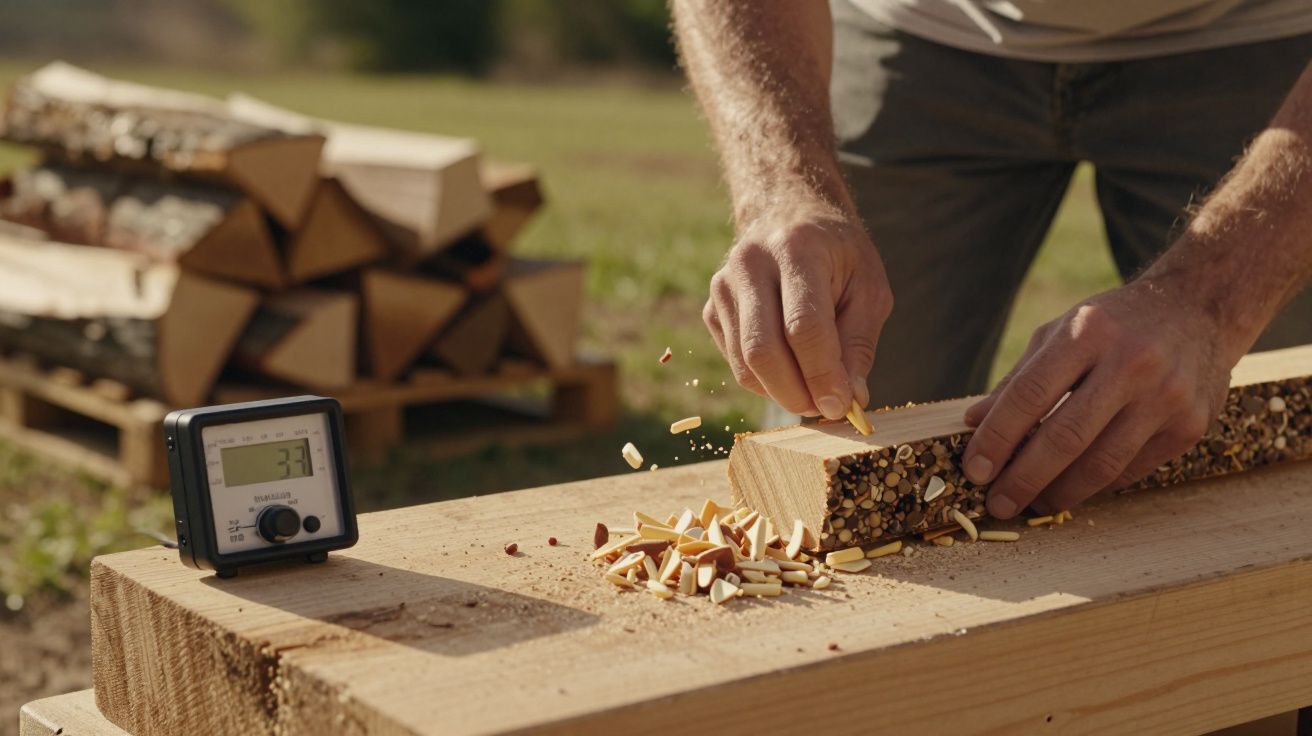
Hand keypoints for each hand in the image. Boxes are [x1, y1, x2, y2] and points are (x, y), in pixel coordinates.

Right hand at [703, 207, 892, 418]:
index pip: (803, 326)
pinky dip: (766, 381)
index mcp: (796, 249)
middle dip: (797, 393)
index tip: (842, 406)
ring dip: (782, 393)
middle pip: (763, 350)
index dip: (822, 374)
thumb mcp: (868, 286)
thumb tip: (850, 398)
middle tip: (826, 409)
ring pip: (745, 364)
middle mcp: (750, 264)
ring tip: (814, 393)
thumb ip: (859, 342)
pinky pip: (736, 363)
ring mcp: (723, 286)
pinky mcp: (711, 308)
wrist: (787, 216)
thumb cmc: (837, 255)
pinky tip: (791, 369)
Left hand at [961, 279, 1240, 517]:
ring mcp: (1167, 396)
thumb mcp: (1061, 332)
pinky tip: (1072, 489)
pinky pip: (1132, 470)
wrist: (1200, 308)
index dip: (997, 438)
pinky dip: (1096, 486)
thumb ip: (1018, 379)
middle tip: (998, 503)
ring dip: (1059, 493)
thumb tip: (973, 423)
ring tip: (1033, 504)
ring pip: (1102, 464)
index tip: (974, 470)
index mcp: (1088, 332)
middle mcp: (1132, 362)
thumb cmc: (1114, 324)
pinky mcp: (1191, 426)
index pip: (1030, 394)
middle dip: (1024, 478)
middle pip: (1066, 437)